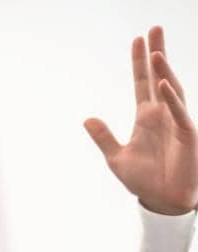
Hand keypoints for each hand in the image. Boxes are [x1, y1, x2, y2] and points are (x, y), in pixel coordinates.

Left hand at [84, 26, 196, 215]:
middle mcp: (162, 114)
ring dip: (164, 71)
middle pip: (159, 77)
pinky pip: (179, 113)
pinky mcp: (186, 134)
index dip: (139, 62)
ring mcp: (176, 122)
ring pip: (171, 90)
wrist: (163, 201)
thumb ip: (104, 137)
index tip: (137, 39)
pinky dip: (171, 99)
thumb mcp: (116, 158)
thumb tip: (87, 119)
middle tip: (154, 29)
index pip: (141, 83)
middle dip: (156, 53)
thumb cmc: (144, 180)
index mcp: (146, 117)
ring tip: (155, 52)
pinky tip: (162, 84)